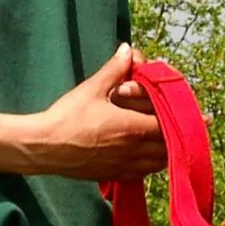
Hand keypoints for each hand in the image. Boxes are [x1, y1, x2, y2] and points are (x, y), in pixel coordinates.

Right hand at [25, 45, 166, 181]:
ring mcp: (125, 166)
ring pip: (159, 163)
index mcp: (133, 127)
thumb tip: (128, 49)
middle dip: (175, 134)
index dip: (178, 117)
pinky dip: (150, 164)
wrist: (44, 147)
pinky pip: (143, 173)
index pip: (170, 125)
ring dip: (165, 151)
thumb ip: (115, 69)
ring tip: (161, 137)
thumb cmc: (67, 116)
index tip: (180, 109)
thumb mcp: (92, 88)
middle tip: (173, 122)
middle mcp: (134, 150)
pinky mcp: (114, 176)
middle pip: (170, 147)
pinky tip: (144, 153)